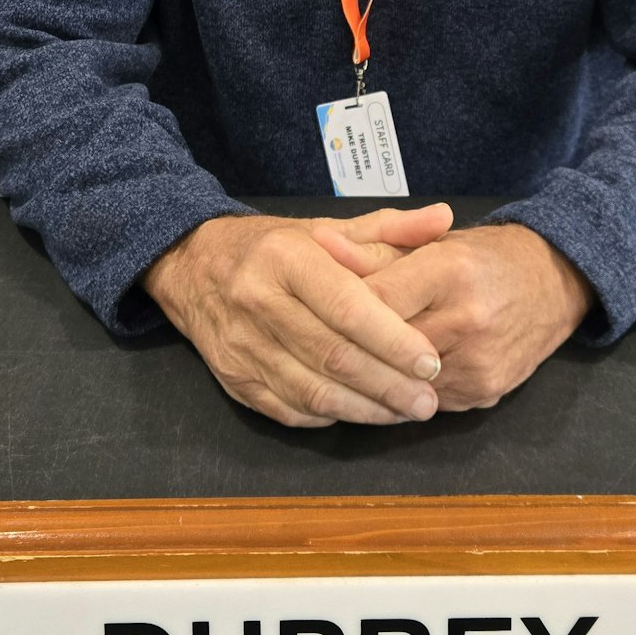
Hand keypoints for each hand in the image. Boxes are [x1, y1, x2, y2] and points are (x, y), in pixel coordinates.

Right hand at [141, 204, 454, 428]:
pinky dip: (332, 416)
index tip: (431, 361)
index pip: (346, 308)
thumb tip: (444, 218)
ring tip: (406, 411)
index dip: (392, 340)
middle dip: (389, 384)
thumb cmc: (272, 248)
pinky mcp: (235, 380)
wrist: (191, 266)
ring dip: (366, 409)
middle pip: (333, 356)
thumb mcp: (325, 227)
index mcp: (285, 258)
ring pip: (313, 391)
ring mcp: (242, 347)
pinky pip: (291, 409)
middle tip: (429, 400)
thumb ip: (387, 228)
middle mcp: (258, 302)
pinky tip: (364, 412)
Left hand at [313, 222, 595, 413]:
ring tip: (348, 360)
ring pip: (399, 382)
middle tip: (316, 341)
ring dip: (373, 374)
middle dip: (349, 345)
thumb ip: (374, 247)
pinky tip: (388, 377)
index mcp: (451, 271)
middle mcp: (467, 320)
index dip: (339, 306)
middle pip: (383, 346)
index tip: (314, 306)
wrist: (554, 283)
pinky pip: (425, 400)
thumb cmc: (485, 256)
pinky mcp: (484, 392)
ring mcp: (478, 363)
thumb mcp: (432, 240)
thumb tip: (319, 245)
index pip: (375, 300)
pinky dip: (403, 390)